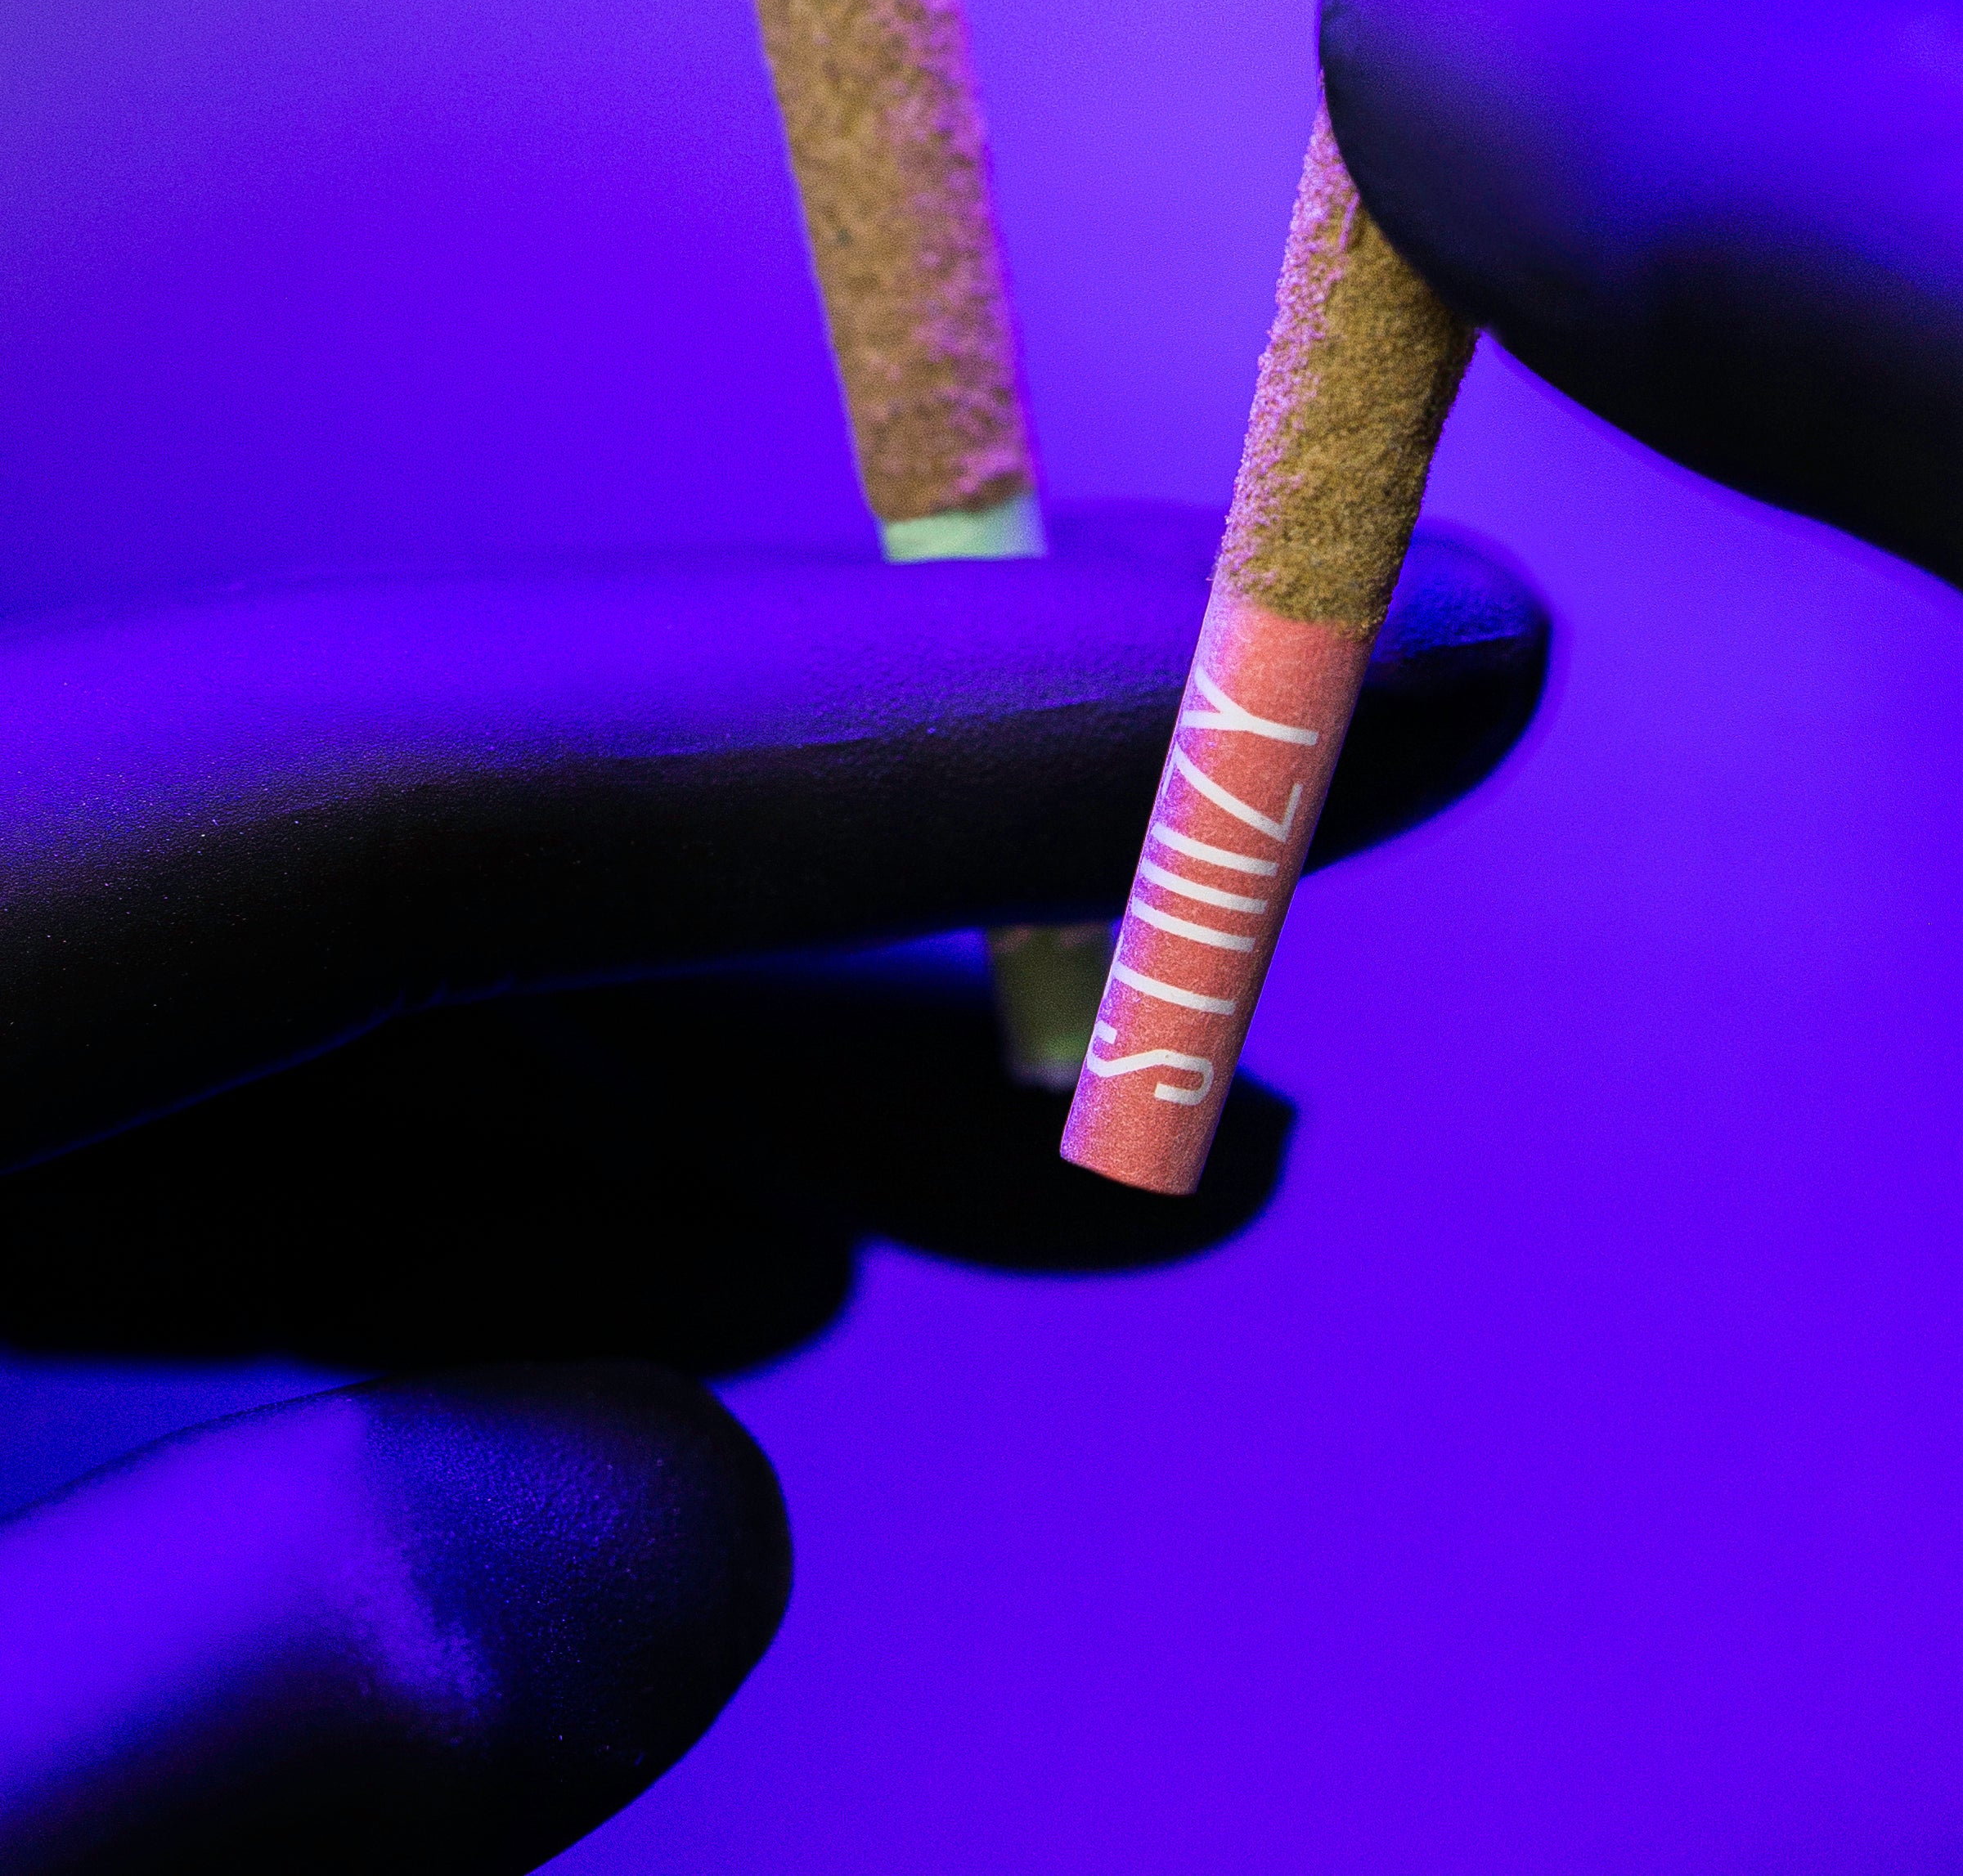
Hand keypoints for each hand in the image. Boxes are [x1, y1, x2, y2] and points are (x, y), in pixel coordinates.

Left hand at [0, 502, 1547, 1867]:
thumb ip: (161, 1713)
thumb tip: (672, 1512)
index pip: (419, 775)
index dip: (941, 705)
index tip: (1386, 662)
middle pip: (434, 811)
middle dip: (927, 825)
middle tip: (1331, 784)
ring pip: (375, 970)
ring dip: (775, 1039)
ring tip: (1133, 1145)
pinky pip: (252, 1110)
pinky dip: (528, 1173)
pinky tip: (731, 1261)